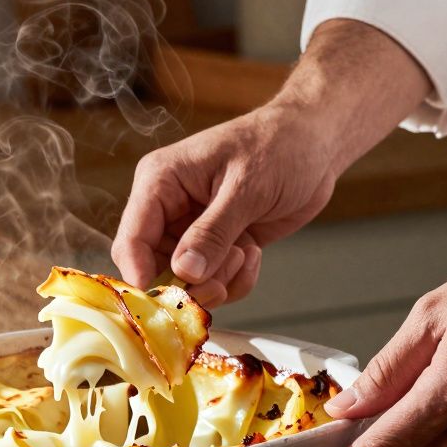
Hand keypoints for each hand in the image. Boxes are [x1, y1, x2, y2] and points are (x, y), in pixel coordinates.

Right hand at [111, 104, 336, 306]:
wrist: (314, 144)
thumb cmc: (279, 147)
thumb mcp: (246, 189)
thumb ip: (212, 232)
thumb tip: (184, 271)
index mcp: (160, 181)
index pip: (132, 237)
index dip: (139, 273)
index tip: (162, 302)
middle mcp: (169, 208)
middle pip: (154, 267)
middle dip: (188, 283)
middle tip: (220, 284)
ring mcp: (192, 230)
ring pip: (185, 281)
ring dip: (217, 281)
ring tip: (246, 254)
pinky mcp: (217, 246)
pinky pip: (213, 281)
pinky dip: (235, 280)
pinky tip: (254, 253)